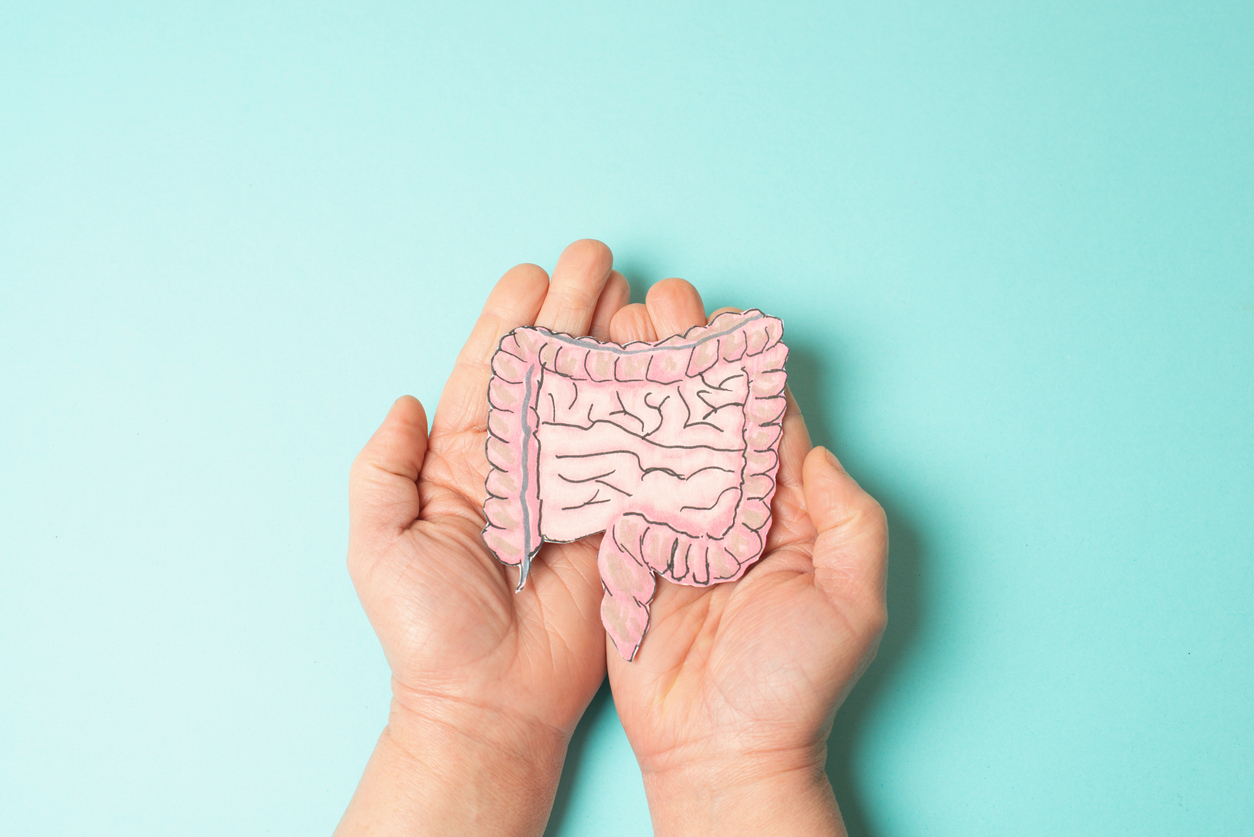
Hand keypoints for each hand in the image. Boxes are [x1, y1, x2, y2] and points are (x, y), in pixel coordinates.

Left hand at [337, 240, 629, 835]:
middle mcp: (523, 466)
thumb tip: (405, 398)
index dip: (508, 321)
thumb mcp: (379, 544)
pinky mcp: (615, 519)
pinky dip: (650, 407)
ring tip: (634, 290)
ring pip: (596, 399)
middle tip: (595, 257)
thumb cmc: (427, 630)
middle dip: (571, 310)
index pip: (489, 374)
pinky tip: (664, 361)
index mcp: (464, 464)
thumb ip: (381, 468)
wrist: (488, 703)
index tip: (530, 272)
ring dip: (613, 343)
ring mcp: (573, 490)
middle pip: (550, 372)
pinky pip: (634, 453)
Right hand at [605, 280, 888, 835]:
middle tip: (658, 297)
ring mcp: (671, 525)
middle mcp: (724, 507)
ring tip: (617, 324)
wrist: (721, 752)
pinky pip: (612, 483)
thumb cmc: (794, 684)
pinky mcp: (625, 550)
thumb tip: (818, 450)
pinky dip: (599, 436)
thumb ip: (851, 519)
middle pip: (701, 413)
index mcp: (781, 509)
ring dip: (637, 380)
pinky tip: (583, 389)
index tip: (720, 313)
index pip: (762, 420)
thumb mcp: (852, 600)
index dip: (742, 365)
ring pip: (653, 436)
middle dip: (681, 353)